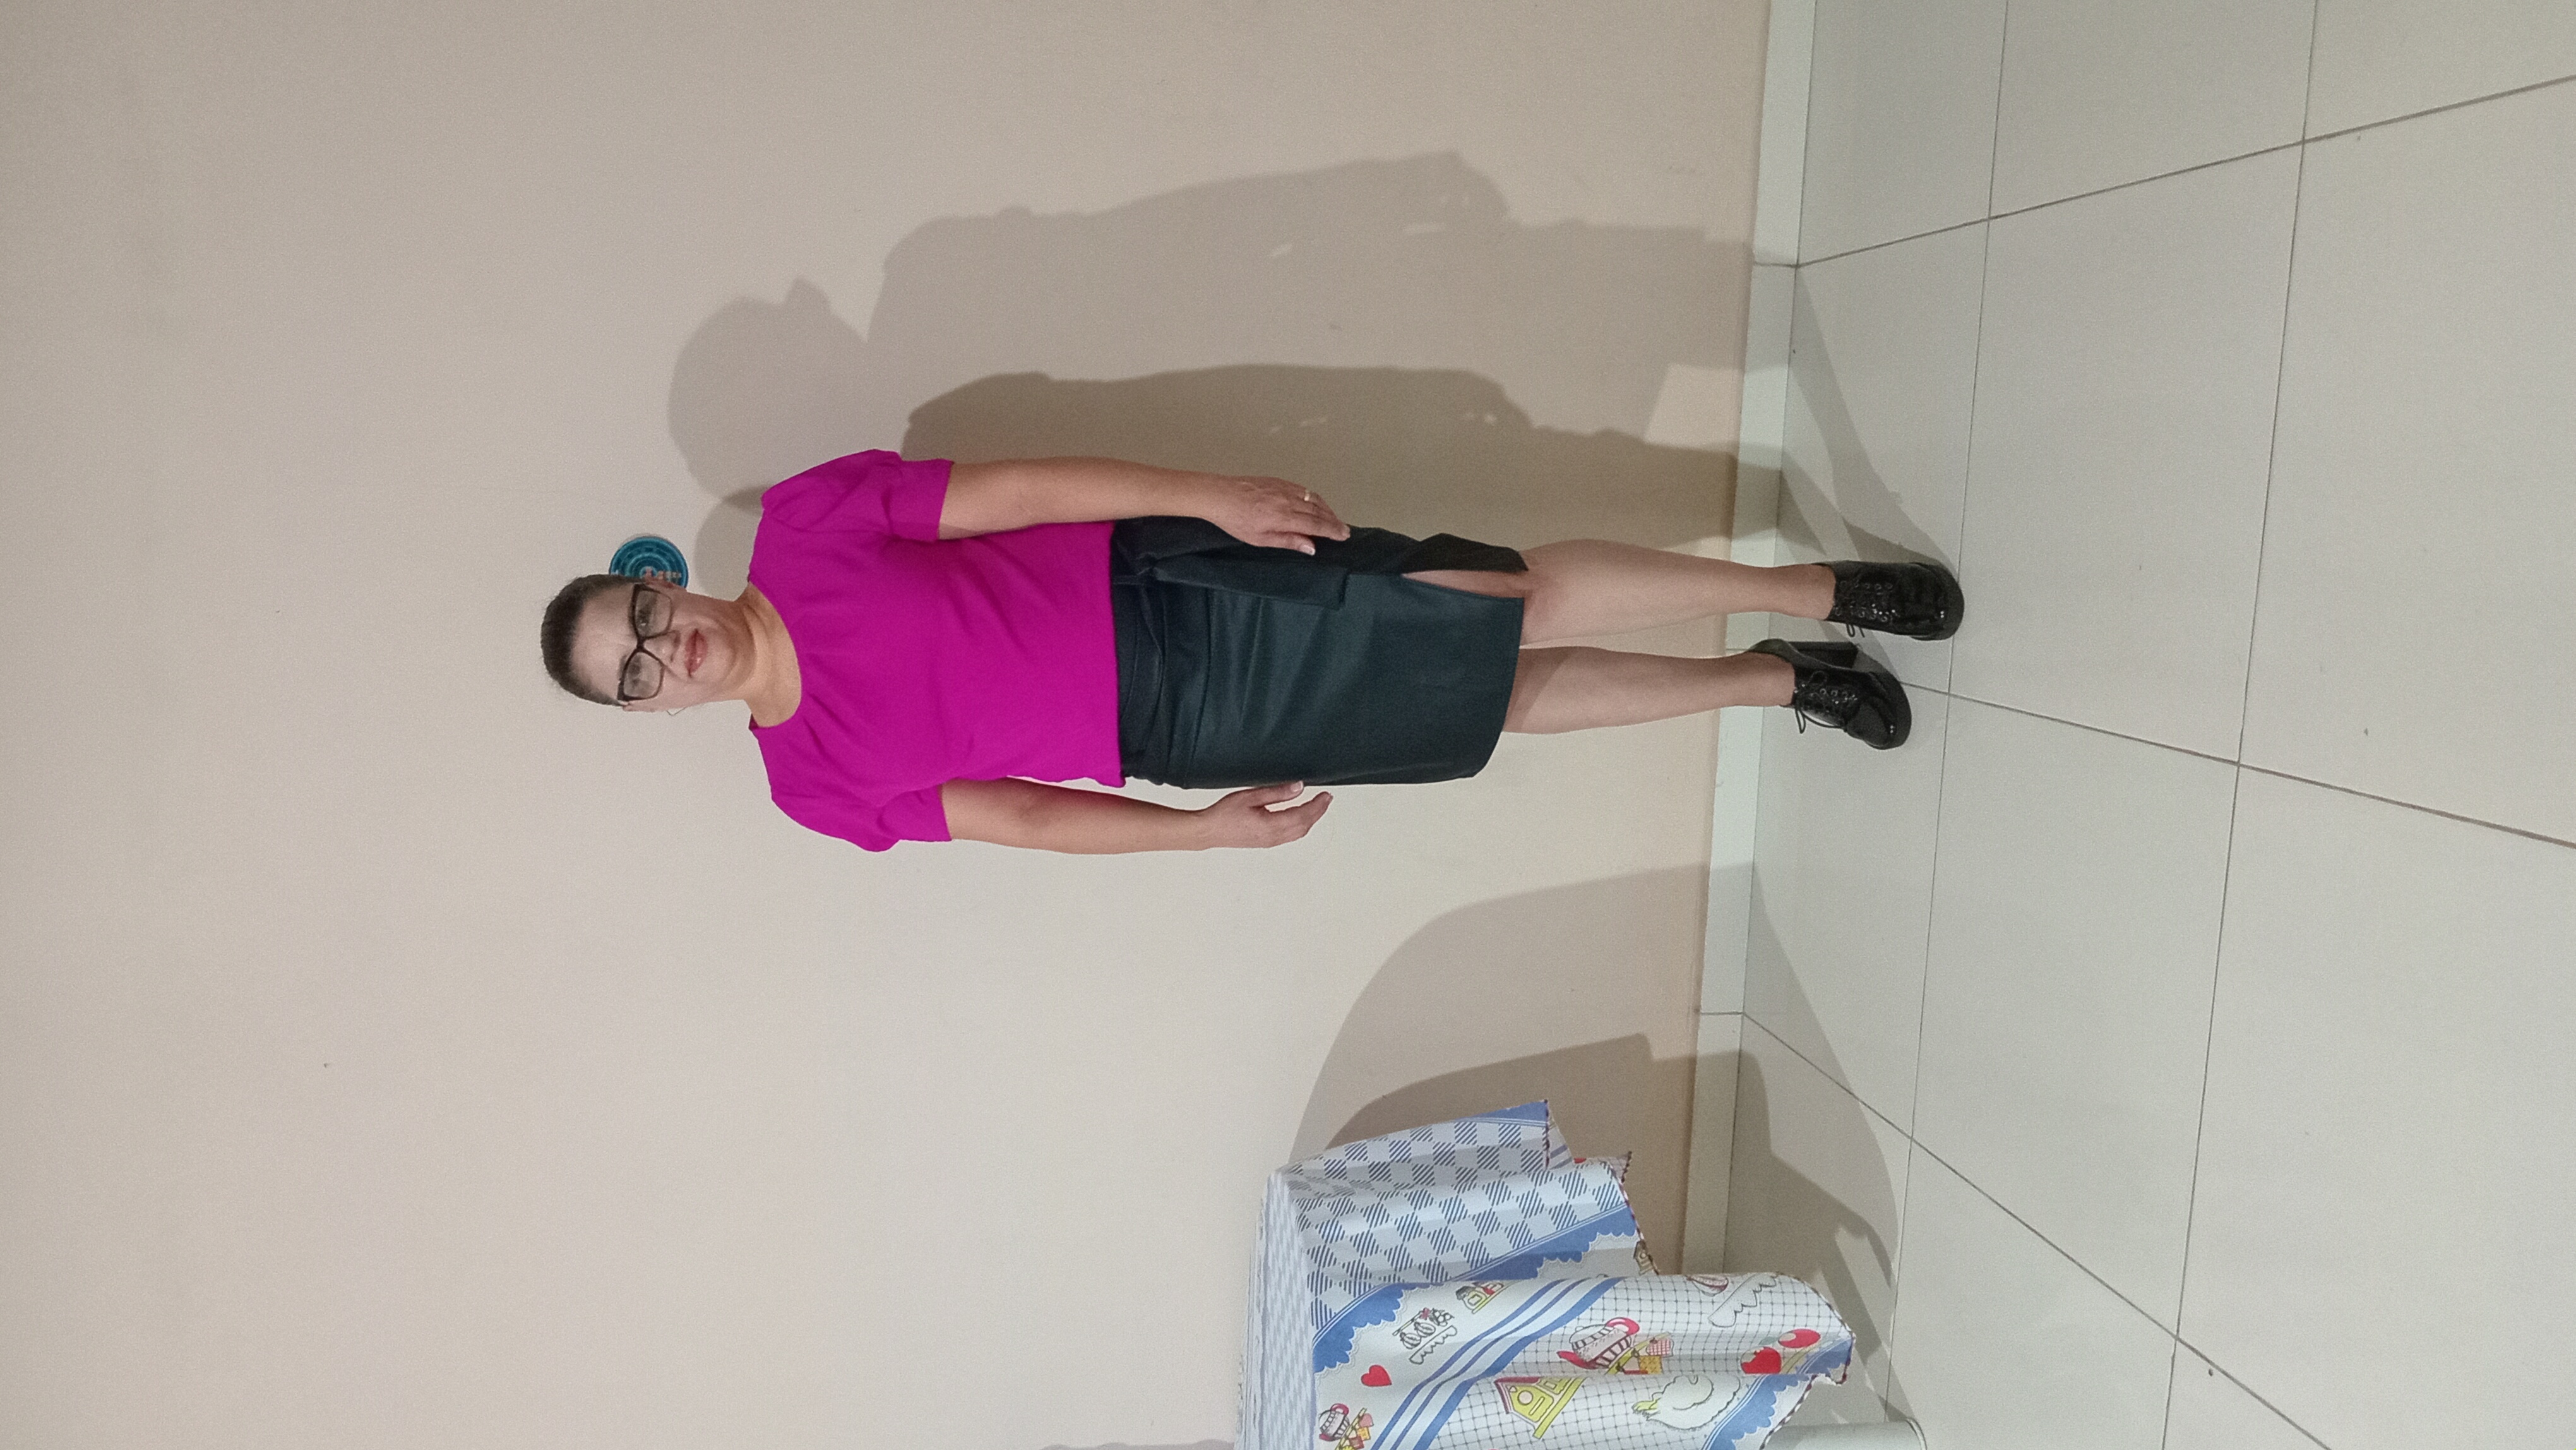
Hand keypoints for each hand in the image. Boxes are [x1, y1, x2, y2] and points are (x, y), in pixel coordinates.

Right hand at [1195, 782, 1332, 846]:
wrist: (1208, 831)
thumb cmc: (1224, 814)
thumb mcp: (1251, 796)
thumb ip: (1276, 792)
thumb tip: (1298, 788)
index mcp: (1271, 826)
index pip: (1302, 815)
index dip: (1317, 806)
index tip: (1327, 795)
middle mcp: (1273, 837)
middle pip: (1304, 826)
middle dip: (1318, 812)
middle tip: (1327, 799)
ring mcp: (1270, 842)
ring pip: (1298, 833)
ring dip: (1310, 820)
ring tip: (1317, 807)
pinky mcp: (1265, 842)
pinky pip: (1290, 836)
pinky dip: (1301, 826)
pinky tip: (1300, 818)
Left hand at [1202, 476, 1352, 553]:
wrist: (1220, 496)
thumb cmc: (1235, 520)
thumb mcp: (1260, 539)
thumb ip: (1288, 540)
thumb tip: (1311, 546)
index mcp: (1284, 516)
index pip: (1316, 524)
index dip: (1332, 530)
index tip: (1344, 535)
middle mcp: (1288, 500)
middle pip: (1318, 510)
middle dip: (1333, 520)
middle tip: (1344, 529)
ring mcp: (1284, 488)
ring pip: (1313, 497)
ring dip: (1326, 508)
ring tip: (1333, 518)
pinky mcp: (1278, 481)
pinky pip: (1303, 489)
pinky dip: (1314, 497)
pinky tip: (1315, 502)